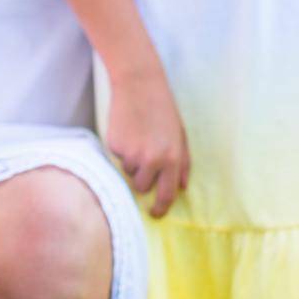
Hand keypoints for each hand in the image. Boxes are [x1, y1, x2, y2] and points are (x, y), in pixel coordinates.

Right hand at [105, 63, 189, 216]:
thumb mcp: (180, 134)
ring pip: (128, 172)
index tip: (154, 213)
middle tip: (142, 159)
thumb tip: (182, 188)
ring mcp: (132, 153)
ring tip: (137, 136)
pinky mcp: (115, 145)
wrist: (139, 84)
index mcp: (172, 158)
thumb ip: (184, 163)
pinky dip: (121, 147)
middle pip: (142, 187)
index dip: (160, 208)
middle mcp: (152, 160)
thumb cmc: (163, 109)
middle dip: (142, 178)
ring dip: (131, 161)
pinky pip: (117, 156)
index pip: (166, 195)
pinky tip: (127, 128)